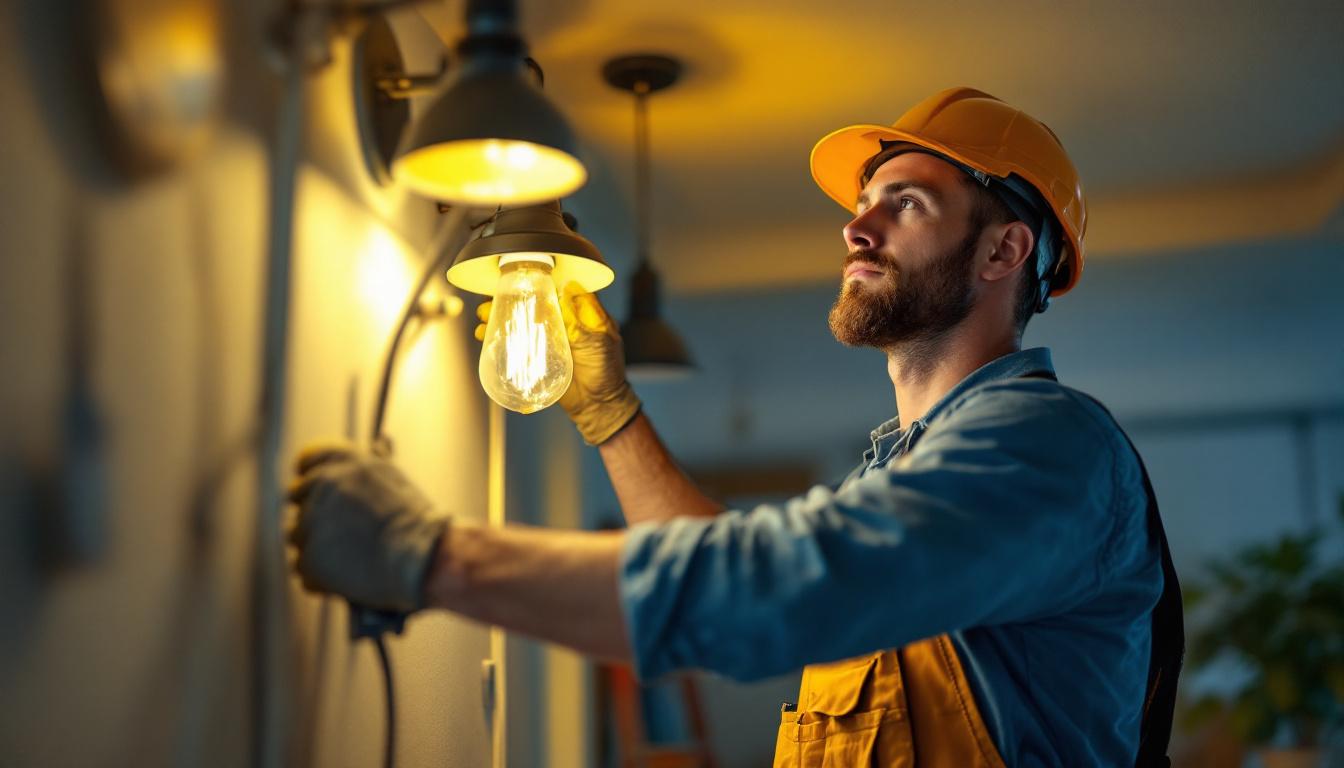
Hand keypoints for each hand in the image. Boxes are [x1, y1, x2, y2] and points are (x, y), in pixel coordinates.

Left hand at [286, 442, 447, 611]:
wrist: (424, 557)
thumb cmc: (417, 522)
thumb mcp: (394, 479)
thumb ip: (370, 468)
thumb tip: (378, 445)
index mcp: (343, 462)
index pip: (309, 463)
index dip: (310, 480)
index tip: (311, 493)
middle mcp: (324, 485)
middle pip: (296, 500)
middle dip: (312, 515)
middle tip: (337, 534)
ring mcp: (312, 522)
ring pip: (298, 536)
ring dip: (316, 547)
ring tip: (349, 560)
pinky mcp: (309, 558)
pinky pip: (303, 568)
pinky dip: (320, 577)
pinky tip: (346, 578)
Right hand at [475, 282, 640, 444]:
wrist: (598, 404)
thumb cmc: (606, 370)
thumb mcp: (601, 337)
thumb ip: (586, 313)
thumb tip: (571, 285)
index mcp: (576, 314)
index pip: (552, 291)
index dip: (533, 284)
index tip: (515, 280)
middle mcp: (558, 323)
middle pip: (529, 305)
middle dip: (508, 300)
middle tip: (491, 301)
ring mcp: (545, 340)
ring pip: (519, 323)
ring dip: (499, 318)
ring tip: (484, 317)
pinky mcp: (535, 358)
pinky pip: (515, 345)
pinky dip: (499, 339)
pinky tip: (485, 335)